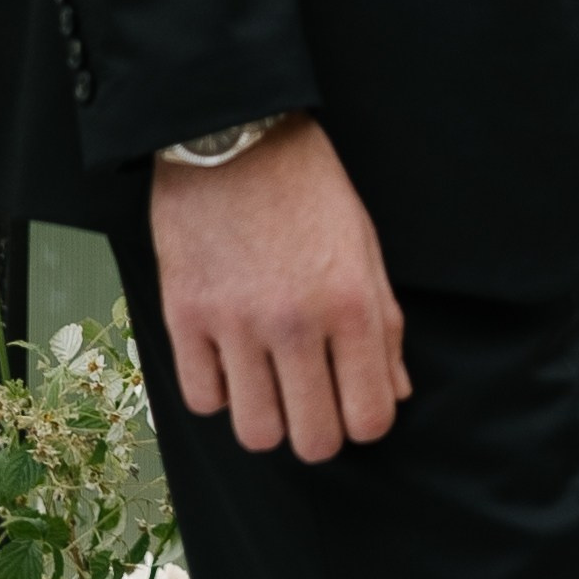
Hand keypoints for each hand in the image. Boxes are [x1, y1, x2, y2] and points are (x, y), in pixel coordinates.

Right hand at [149, 117, 409, 462]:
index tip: (356, 405)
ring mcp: (235, 325)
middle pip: (313, 441)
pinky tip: (230, 361)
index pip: (370, 417)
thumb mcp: (365, 243)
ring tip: (270, 385)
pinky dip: (219, 392)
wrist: (235, 137)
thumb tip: (394, 392)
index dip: (366, 422)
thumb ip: (384, 323)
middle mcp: (295, 323)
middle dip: (319, 432)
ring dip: (267, 419)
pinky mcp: (184, 318)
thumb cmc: (309, 187)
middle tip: (314, 405)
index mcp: (351, 303)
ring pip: (256, 433)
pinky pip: (202, 401)